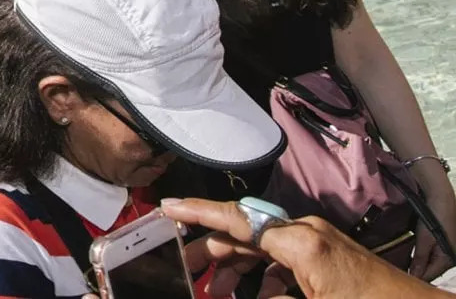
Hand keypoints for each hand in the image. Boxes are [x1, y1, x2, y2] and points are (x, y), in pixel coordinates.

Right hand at [162, 197, 432, 298]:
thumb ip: (268, 298)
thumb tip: (232, 297)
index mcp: (300, 243)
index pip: (236, 219)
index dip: (197, 213)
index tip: (167, 207)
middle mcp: (307, 233)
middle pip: (243, 233)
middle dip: (210, 251)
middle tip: (185, 270)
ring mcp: (319, 241)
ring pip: (262, 246)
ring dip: (237, 266)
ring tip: (217, 291)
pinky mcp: (329, 253)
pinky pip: (284, 255)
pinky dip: (264, 273)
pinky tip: (257, 294)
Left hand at [409, 165, 455, 279]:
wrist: (441, 199)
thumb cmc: (433, 219)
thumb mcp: (424, 240)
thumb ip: (419, 259)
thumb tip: (414, 277)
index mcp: (448, 259)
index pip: (430, 275)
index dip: (415, 277)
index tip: (401, 278)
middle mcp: (451, 257)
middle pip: (431, 270)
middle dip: (417, 270)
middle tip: (400, 270)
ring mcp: (448, 250)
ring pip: (431, 263)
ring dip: (419, 263)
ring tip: (404, 263)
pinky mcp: (444, 244)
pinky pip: (433, 255)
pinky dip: (423, 256)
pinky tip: (413, 256)